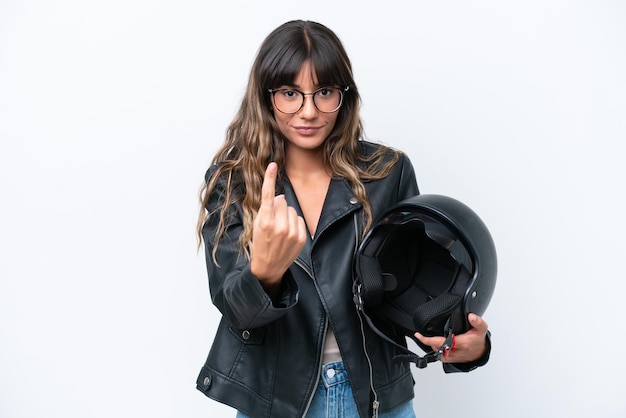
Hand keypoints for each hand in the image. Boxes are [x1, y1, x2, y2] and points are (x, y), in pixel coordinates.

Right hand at [250, 162, 306, 293]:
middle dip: (277, 207)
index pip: (268, 196)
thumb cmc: (260, 243)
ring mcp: (292, 233)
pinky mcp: (301, 238)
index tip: (272, 165)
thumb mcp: (257, 225)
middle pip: (282, 201)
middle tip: (272, 221)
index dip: (269, 179)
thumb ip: (268, 209)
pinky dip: (294, 223)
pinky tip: (288, 234)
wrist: (268, 267)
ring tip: (280, 229)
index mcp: (265, 222)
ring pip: (292, 209)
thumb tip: (281, 196)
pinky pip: (299, 219)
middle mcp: (279, 226)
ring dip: (286, 215)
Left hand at [414, 313, 488, 362]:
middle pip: (434, 345)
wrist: (480, 353)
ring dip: (432, 342)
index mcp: (461, 344)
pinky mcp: (447, 359)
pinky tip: (437, 340)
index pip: (441, 342)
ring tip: (433, 335)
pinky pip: (437, 352)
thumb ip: (477, 322)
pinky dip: (435, 346)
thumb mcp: (481, 329)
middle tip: (426, 332)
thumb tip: (471, 316)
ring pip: (434, 349)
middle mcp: (454, 352)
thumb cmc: (478, 341)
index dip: (427, 339)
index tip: (418, 335)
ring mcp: (449, 357)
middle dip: (428, 338)